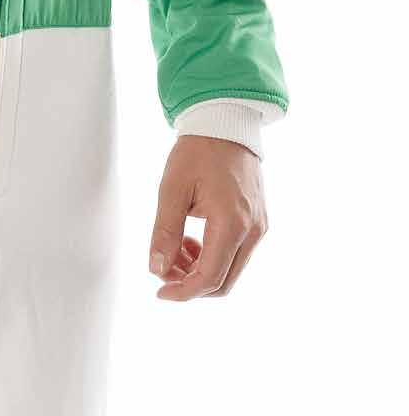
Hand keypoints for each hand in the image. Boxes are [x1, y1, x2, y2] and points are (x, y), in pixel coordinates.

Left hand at [148, 135, 267, 299]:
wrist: (226, 123)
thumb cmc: (199, 151)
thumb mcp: (172, 189)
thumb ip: (164, 232)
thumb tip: (157, 269)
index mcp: (232, 223)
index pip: (210, 277)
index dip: (183, 292)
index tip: (160, 291)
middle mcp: (253, 230)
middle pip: (223, 282)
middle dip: (190, 284)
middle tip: (163, 270)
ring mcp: (259, 226)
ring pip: (230, 270)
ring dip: (200, 270)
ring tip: (174, 249)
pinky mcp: (258, 221)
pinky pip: (237, 254)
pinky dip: (213, 256)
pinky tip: (192, 240)